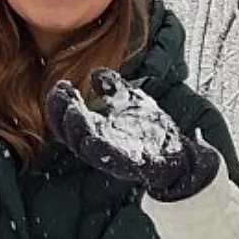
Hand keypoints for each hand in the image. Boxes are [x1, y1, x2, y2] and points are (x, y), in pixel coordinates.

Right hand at [47, 71, 221, 202]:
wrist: (178, 155)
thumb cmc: (150, 130)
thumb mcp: (130, 101)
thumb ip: (113, 87)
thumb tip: (95, 73)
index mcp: (97, 130)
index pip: (69, 120)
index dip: (60, 104)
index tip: (61, 85)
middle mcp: (100, 145)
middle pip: (71, 134)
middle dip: (63, 114)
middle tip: (64, 94)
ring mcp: (114, 156)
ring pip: (86, 148)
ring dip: (77, 129)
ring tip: (73, 110)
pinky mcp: (131, 165)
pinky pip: (111, 160)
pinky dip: (100, 149)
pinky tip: (93, 137)